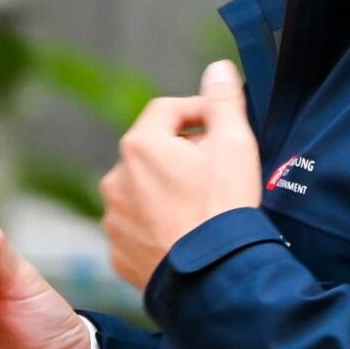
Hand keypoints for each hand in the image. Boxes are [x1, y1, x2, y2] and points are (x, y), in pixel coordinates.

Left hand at [100, 60, 262, 288]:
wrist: (214, 278)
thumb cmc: (224, 210)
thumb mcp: (235, 145)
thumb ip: (223, 101)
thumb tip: (218, 70)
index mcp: (140, 146)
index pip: (167, 109)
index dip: (199, 112)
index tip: (222, 128)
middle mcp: (116, 178)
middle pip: (153, 150)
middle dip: (183, 153)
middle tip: (217, 170)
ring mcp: (114, 218)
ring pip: (143, 189)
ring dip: (167, 189)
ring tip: (201, 207)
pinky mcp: (118, 251)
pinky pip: (138, 226)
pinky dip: (158, 224)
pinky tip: (186, 232)